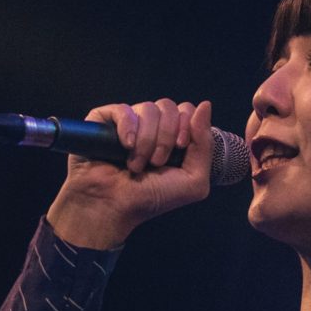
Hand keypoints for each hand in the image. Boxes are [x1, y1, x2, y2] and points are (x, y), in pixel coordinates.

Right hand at [46, 98, 213, 247]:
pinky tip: (126, 146)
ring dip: (147, 140)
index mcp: (174, 137)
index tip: (180, 147)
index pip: (187, 111)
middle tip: (157, 162)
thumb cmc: (153, 197)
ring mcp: (129, 122)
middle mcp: (153, 127)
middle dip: (167, 136)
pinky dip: (128, 128)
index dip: (187, 125)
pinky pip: (123, 109)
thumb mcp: (194, 180)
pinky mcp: (105, 121)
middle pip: (169, 107)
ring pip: (148, 108)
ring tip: (138, 164)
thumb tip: (205, 105)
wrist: (115, 205)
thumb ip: (205, 145)